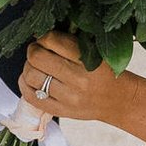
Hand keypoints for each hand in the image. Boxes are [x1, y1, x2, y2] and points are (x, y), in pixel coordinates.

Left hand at [18, 32, 142, 127]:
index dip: (43, 37)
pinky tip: (29, 80)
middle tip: (37, 51)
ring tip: (35, 66)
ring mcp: (68, 98)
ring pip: (31, 76)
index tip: (44, 40)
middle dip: (33, 51)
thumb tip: (41, 35)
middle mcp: (77, 79)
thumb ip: (70, 42)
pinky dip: (25, 85)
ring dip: (28, 67)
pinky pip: (32, 98)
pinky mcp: (62, 111)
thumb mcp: (95, 52)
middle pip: (37, 58)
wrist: (120, 100)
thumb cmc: (106, 72)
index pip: (52, 40)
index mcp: (87, 59)